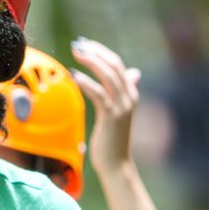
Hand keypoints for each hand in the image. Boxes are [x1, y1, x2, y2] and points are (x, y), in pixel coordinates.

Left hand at [69, 37, 141, 174]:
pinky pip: (99, 93)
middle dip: (95, 52)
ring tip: (76, 53)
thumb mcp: (120, 113)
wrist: (116, 164)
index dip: (101, 52)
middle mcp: (129, 97)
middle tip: (77, 45)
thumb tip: (134, 73)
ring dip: (91, 61)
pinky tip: (74, 75)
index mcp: (131, 93)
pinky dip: (86, 82)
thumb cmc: (113, 139)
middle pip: (114, 65)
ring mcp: (122, 106)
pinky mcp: (111, 116)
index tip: (84, 44)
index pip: (117, 64)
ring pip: (108, 75)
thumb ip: (124, 92)